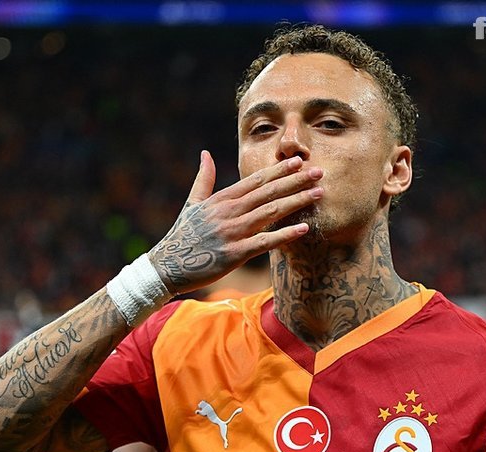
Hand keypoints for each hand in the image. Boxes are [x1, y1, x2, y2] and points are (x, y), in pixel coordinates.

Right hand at [149, 150, 322, 294]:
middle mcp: (228, 212)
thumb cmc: (182, 236)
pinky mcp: (234, 254)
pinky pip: (265, 242)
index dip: (279, 170)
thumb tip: (205, 152)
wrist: (166, 266)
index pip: (255, 180)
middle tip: (319, 172)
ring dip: (297, 201)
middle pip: (268, 192)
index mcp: (221, 200)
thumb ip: (203, 178)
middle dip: (295, 181)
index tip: (298, 161)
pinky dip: (285, 234)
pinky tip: (304, 229)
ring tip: (318, 194)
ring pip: (270, 212)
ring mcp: (232, 232)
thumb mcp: (191, 203)